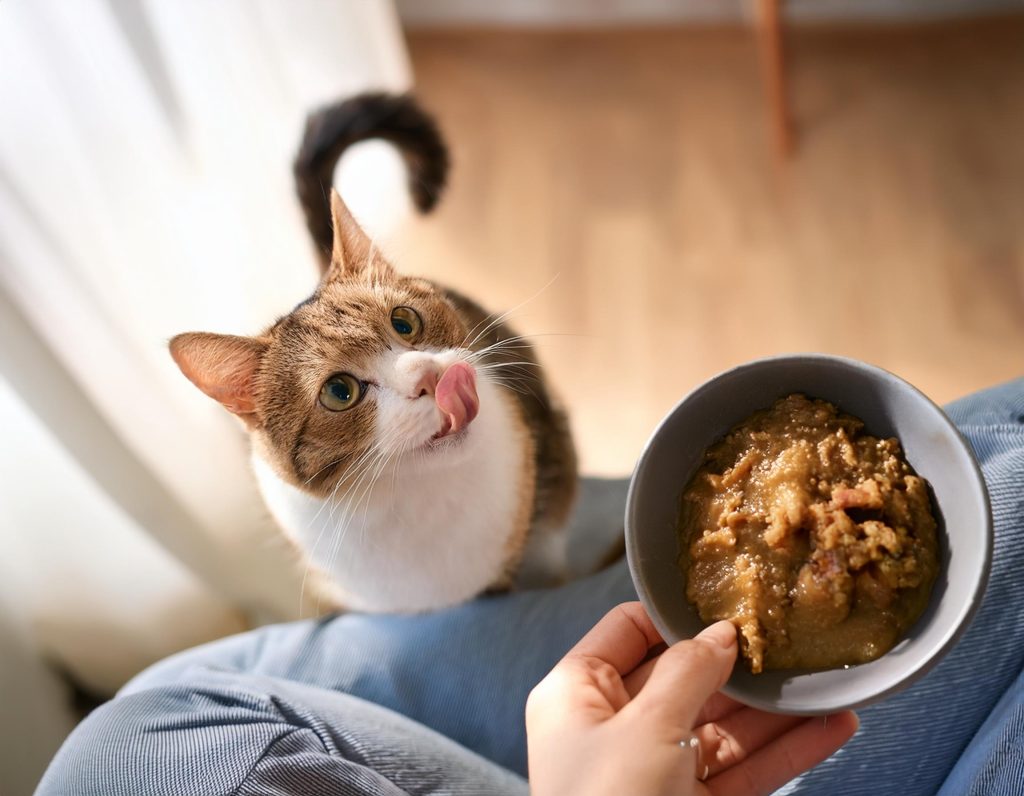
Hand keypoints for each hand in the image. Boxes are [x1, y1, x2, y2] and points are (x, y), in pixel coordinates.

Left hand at [526, 602, 857, 795]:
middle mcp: (613, 727)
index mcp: (577, 694)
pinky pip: (741, 769)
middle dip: (739, 665)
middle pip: (683, 678)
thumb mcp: (645, 728)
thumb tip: (721, 632)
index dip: (678, 618)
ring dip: (774, 709)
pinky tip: (830, 728)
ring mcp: (655, 770)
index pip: (628, 632)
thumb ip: (687, 672)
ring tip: (825, 681)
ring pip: (721, 726)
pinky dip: (784, 751)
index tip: (729, 603)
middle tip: (791, 641)